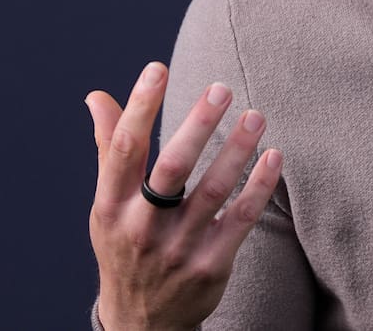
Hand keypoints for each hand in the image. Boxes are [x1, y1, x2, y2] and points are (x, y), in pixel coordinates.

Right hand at [86, 62, 282, 330]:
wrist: (141, 324)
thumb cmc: (126, 246)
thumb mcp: (107, 205)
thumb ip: (109, 148)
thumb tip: (97, 96)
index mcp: (111, 206)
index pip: (123, 148)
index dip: (139, 106)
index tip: (157, 68)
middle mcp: (141, 227)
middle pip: (171, 168)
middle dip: (196, 125)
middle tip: (221, 87)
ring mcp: (177, 248)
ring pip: (212, 191)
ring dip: (237, 150)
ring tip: (257, 115)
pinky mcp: (210, 265)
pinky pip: (240, 219)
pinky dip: (259, 187)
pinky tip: (275, 156)